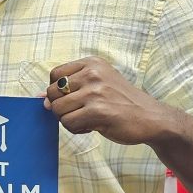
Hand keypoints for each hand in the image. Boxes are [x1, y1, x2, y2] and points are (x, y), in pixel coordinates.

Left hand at [44, 56, 173, 144]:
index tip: (73, 99)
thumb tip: (39, 99)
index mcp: (92, 63)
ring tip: (87, 120)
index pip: (54, 75)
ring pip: (57, 109)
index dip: (57, 91)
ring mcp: (95, 92)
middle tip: (81, 112)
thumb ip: (69, 88)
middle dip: (61, 107)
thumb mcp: (97, 86)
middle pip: (52, 93)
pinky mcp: (98, 111)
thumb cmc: (122, 102)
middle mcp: (92, 74)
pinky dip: (76, 129)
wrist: (153, 118)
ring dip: (68, 120)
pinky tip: (92, 127)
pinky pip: (67, 123)